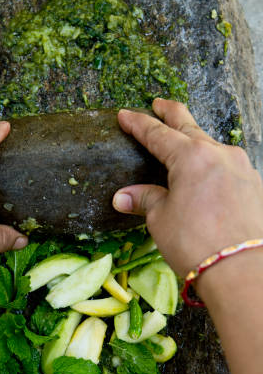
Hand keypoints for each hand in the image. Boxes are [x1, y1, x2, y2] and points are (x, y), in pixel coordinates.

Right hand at [113, 99, 262, 276]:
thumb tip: (123, 196)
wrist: (240, 269)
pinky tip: (207, 176)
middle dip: (171, 114)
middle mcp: (219, 154)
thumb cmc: (195, 243)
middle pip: (190, 126)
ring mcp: (241, 168)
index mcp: (191, 157)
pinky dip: (212, 165)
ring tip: (183, 144)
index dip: (139, 124)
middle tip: (158, 104)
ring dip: (195, 142)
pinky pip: (227, 167)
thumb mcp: (160, 220)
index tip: (125, 115)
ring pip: (212, 146)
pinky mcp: (254, 185)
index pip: (158, 134)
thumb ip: (145, 200)